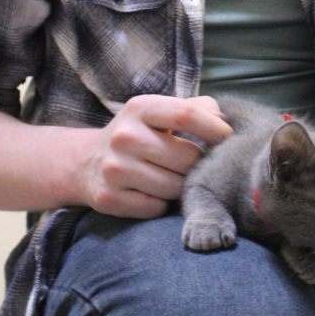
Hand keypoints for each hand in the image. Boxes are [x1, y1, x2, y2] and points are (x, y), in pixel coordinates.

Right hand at [79, 95, 231, 218]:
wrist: (86, 161)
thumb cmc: (140, 133)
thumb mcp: (160, 111)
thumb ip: (196, 108)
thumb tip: (225, 120)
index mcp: (141, 108)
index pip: (186, 115)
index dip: (214, 128)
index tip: (228, 139)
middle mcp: (124, 136)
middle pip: (186, 158)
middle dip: (198, 165)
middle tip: (195, 165)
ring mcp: (114, 168)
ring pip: (173, 187)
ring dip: (181, 186)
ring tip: (173, 177)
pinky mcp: (108, 198)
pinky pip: (155, 208)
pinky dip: (161, 203)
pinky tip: (153, 192)